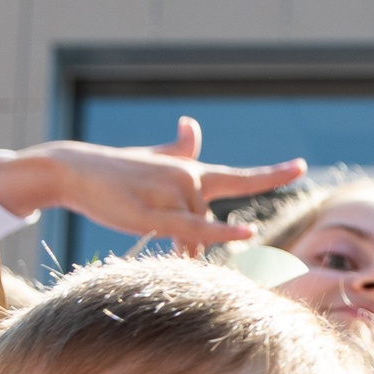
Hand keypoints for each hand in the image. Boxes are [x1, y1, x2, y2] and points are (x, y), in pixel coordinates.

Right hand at [0, 117, 305, 248]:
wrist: (73, 170)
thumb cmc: (117, 171)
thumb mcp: (154, 159)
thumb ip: (180, 149)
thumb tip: (191, 123)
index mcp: (193, 171)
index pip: (240, 176)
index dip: (272, 174)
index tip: (300, 166)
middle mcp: (189, 179)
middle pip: (211, 228)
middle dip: (197, 245)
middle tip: (178, 236)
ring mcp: (171, 194)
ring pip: (196, 237)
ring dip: (179, 249)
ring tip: (144, 228)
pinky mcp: (152, 213)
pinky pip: (192, 229)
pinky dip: (217, 233)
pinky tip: (246, 230)